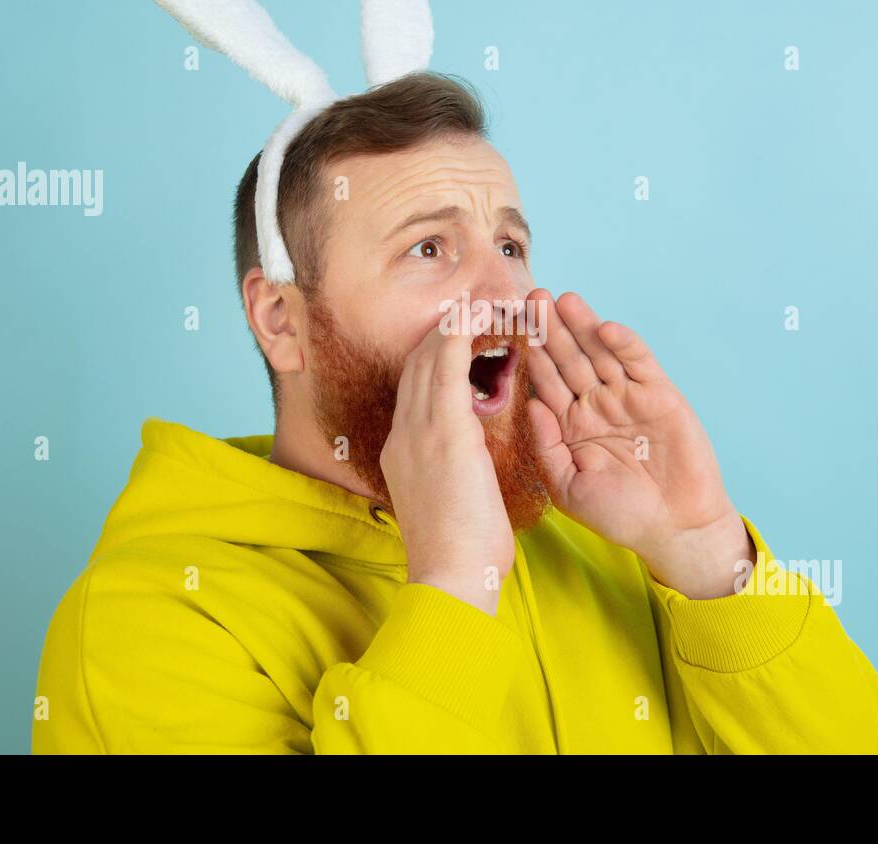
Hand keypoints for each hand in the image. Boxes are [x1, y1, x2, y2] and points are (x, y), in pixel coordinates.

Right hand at [379, 320, 513, 614]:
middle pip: (417, 367)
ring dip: (452, 326)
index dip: (434, 358)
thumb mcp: (442, 502)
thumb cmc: (458, 551)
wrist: (450, 576)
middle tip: (468, 305)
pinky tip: (474, 315)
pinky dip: (459, 337)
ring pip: (431, 360)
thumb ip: (446, 472)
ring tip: (475, 300)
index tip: (454, 337)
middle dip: (442, 333)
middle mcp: (404, 434)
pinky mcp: (446, 434)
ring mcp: (420, 432)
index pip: (415, 390)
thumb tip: (461, 462)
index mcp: (402, 451)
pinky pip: (449, 370)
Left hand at [526, 290, 751, 597]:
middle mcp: (597, 405)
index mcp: (571, 425)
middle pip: (569, 359)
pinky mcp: (660, 394)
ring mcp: (628, 397)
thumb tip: (531, 404)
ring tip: (562, 299)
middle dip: (551, 329)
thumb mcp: (567, 486)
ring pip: (600, 353)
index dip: (530, 356)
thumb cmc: (619, 514)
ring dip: (582, 326)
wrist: (674, 529)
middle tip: (531, 298)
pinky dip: (623, 344)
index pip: (546, 382)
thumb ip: (547, 445)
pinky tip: (603, 328)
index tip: (509, 330)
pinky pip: (639, 363)